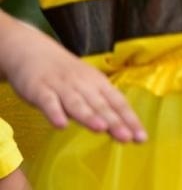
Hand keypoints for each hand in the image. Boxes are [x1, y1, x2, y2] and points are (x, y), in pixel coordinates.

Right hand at [0, 21, 144, 141]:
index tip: (141, 138)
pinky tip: (61, 125)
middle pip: (101, 105)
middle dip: (115, 122)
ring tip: (100, 129)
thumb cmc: (66, 75)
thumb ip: (101, 105)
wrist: (31, 51)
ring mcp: (61, 87)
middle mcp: (83, 85)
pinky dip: (54, 113)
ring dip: (89, 116)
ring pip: (77, 103)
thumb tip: (121, 128)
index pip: (118, 103)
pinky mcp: (39, 89)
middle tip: (127, 138)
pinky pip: (48, 102)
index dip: (130, 120)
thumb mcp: (88, 85)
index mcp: (98, 84)